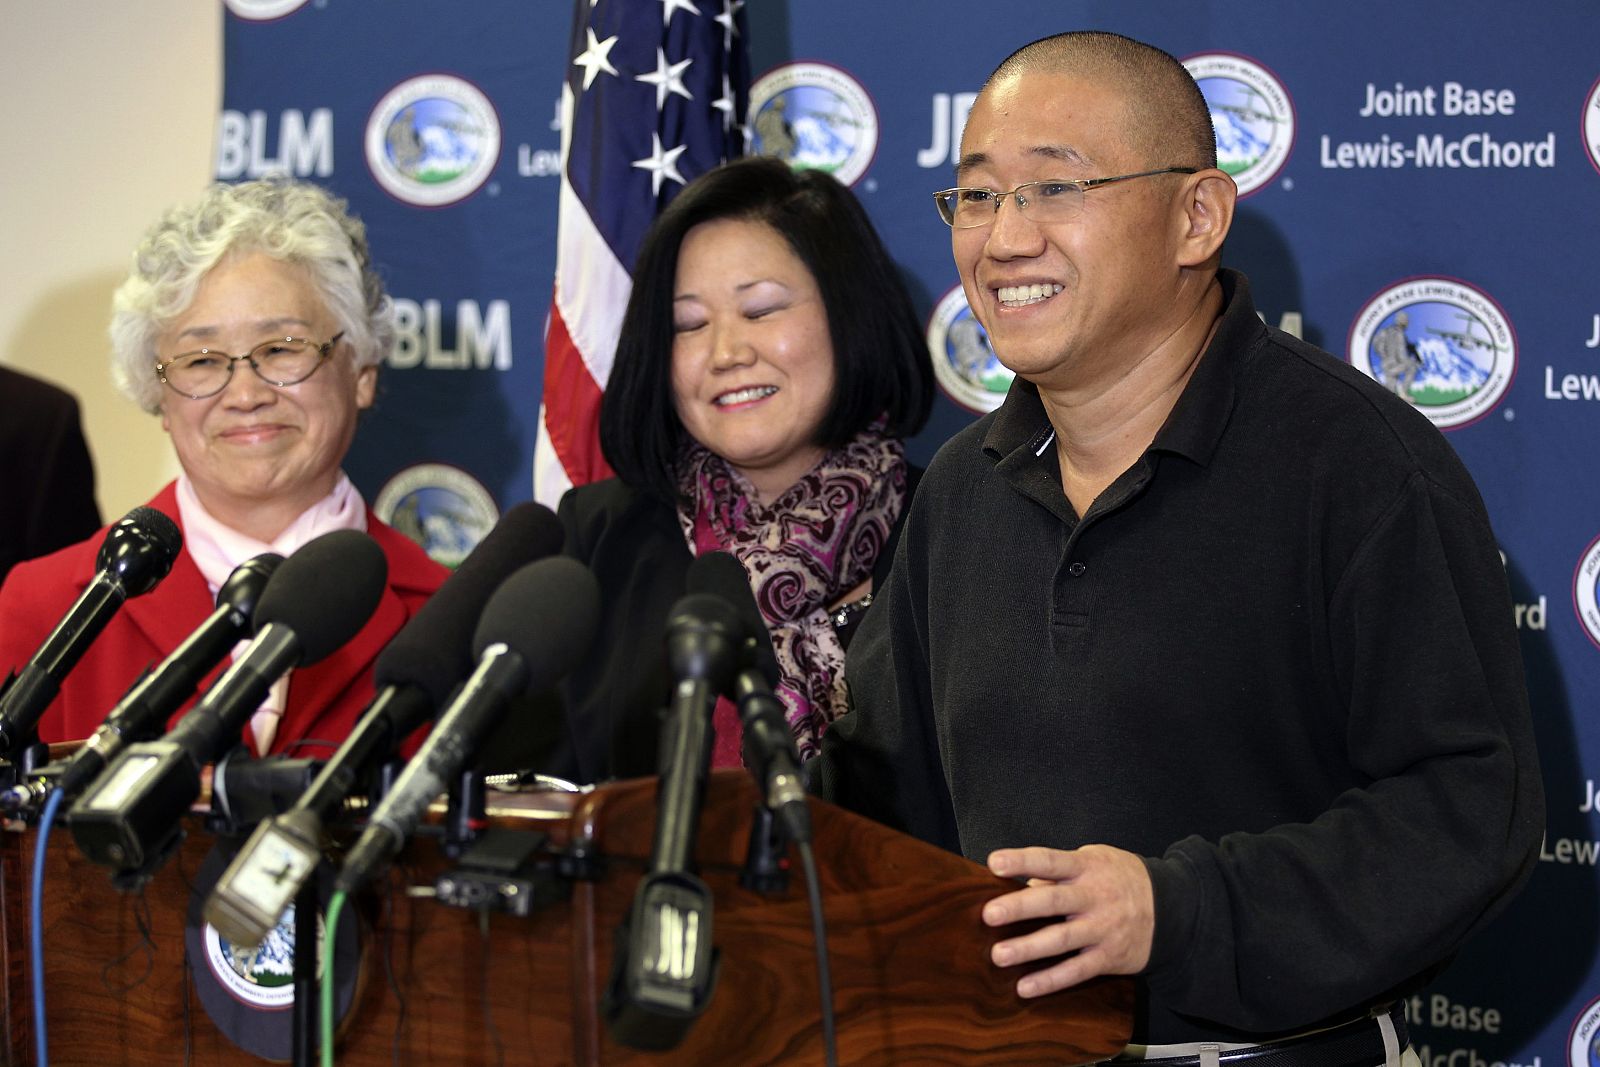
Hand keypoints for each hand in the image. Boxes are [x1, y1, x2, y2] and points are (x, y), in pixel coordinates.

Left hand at [982, 844, 1154, 997]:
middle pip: (1053, 901)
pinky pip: (1077, 971)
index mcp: (1087, 868)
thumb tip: (1023, 883)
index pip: (1050, 860)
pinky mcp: (1108, 957)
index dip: (1022, 860)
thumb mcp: (1095, 862)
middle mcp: (1094, 897)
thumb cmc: (1120, 879)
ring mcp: (1102, 929)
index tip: (994, 862)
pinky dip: (1050, 980)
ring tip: (998, 955)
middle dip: (1020, 907)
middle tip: (989, 914)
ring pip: (1062, 939)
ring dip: (1029, 948)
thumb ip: (1058, 873)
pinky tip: (1024, 987)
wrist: (1172, 910)